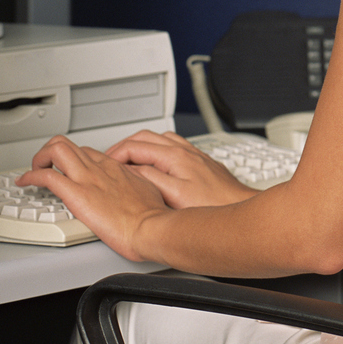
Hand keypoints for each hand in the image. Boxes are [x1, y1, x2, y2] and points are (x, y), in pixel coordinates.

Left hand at [20, 137, 173, 260]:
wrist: (150, 227)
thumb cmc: (152, 215)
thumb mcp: (147, 190)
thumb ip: (134, 184)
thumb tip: (132, 186)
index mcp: (115, 168)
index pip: (86, 152)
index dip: (70, 158)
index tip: (64, 169)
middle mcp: (99, 168)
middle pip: (68, 144)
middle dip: (48, 152)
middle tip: (42, 166)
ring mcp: (87, 179)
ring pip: (56, 150)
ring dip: (39, 158)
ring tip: (32, 171)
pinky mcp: (77, 195)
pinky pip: (47, 176)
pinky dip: (31, 176)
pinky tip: (25, 182)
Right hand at [105, 130, 257, 209]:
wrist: (239, 206)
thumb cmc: (212, 203)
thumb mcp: (174, 194)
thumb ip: (150, 179)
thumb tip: (130, 170)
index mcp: (175, 156)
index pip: (136, 145)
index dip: (115, 154)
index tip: (103, 164)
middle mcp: (185, 150)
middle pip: (146, 137)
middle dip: (124, 146)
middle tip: (109, 160)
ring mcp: (193, 155)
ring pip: (160, 139)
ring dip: (141, 146)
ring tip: (128, 160)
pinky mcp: (199, 162)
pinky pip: (172, 146)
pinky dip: (157, 150)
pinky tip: (156, 163)